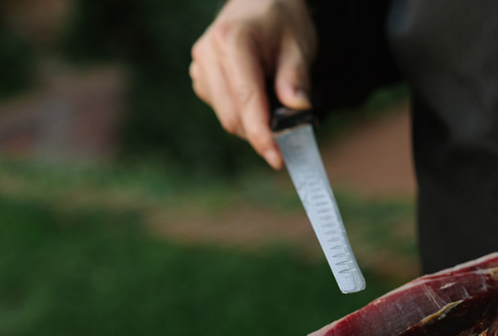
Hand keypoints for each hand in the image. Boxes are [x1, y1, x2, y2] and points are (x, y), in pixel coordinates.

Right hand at [189, 0, 315, 168]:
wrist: (258, 4)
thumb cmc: (280, 21)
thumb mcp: (298, 43)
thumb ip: (296, 78)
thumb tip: (298, 113)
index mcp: (232, 40)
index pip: (246, 98)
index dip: (261, 133)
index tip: (277, 158)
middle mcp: (208, 54)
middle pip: (231, 115)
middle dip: (259, 133)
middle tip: (288, 142)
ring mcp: (200, 67)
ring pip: (225, 116)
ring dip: (251, 124)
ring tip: (276, 105)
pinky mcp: (200, 79)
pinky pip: (221, 109)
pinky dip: (242, 115)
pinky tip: (257, 98)